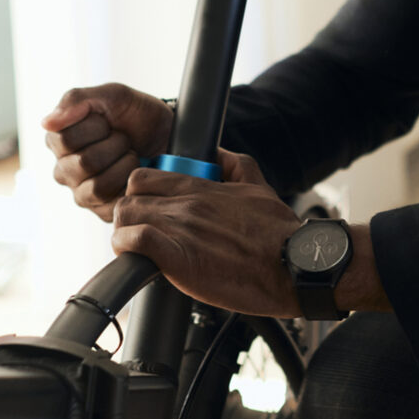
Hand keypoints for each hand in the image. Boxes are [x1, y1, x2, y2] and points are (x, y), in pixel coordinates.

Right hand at [41, 83, 173, 220]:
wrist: (168, 135)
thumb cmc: (137, 115)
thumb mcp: (113, 95)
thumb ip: (77, 100)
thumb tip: (46, 123)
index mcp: (58, 141)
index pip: (65, 139)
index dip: (95, 127)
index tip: (109, 122)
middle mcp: (64, 170)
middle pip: (82, 164)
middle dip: (114, 145)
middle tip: (125, 138)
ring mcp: (82, 193)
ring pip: (97, 187)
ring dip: (124, 164)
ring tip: (131, 154)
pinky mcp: (103, 211)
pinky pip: (113, 205)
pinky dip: (131, 184)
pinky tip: (135, 171)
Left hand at [111, 150, 302, 317]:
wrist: (292, 265)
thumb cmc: (278, 233)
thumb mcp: (259, 187)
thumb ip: (235, 165)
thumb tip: (218, 154)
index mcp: (201, 187)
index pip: (144, 176)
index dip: (138, 194)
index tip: (145, 209)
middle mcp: (186, 203)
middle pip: (128, 198)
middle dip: (129, 216)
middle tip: (140, 233)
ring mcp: (180, 228)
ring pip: (125, 218)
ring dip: (125, 234)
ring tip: (139, 249)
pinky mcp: (177, 257)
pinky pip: (133, 241)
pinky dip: (128, 249)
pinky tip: (140, 260)